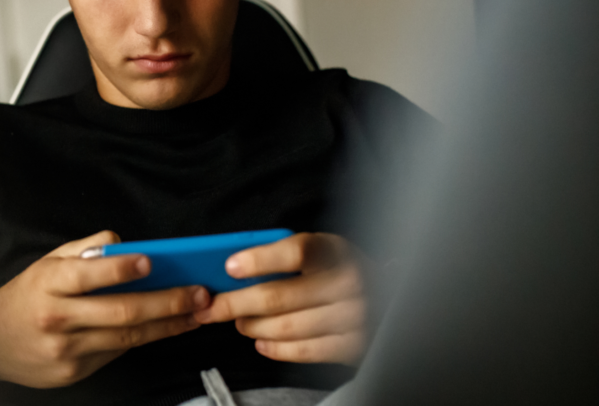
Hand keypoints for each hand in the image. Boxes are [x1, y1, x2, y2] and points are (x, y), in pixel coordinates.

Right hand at [0, 230, 210, 387]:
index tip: (152, 262)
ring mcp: (65, 349)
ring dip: (167, 326)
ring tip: (195, 314)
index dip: (121, 269)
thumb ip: (86, 250)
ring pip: (126, 336)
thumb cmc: (27, 294)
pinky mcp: (73, 372)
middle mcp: (56, 317)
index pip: (88, 274)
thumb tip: (126, 245)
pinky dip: (143, 339)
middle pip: (120, 311)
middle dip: (166, 303)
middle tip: (198, 295)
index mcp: (48, 283)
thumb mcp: (48, 262)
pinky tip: (167, 328)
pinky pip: (116, 351)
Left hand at [193, 232, 367, 364]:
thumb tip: (230, 270)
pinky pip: (304, 351)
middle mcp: (348, 281)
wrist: (388, 295)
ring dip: (253, 327)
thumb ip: (280, 255)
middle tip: (213, 307)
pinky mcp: (353, 345)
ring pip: (286, 327)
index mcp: (334, 250)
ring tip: (240, 323)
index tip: (229, 267)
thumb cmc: (336, 270)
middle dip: (235, 304)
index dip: (259, 260)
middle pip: (278, 296)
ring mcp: (353, 316)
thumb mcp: (318, 250)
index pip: (296, 251)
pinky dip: (275, 349)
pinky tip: (261, 342)